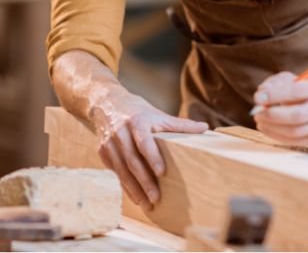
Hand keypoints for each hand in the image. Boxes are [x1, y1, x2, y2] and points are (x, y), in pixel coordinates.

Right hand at [89, 90, 207, 208]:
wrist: (106, 103)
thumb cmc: (137, 111)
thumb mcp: (157, 114)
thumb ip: (179, 124)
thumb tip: (205, 128)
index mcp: (136, 122)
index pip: (144, 142)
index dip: (152, 157)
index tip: (162, 172)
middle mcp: (120, 133)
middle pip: (132, 161)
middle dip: (144, 181)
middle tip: (156, 198)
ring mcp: (109, 144)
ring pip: (122, 170)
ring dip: (134, 189)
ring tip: (147, 204)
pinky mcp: (102, 152)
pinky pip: (115, 173)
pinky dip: (125, 186)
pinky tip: (135, 197)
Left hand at [252, 72, 307, 145]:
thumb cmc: (302, 88)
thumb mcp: (290, 79)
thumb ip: (274, 84)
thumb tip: (261, 96)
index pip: (298, 91)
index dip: (275, 95)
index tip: (258, 98)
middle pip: (298, 115)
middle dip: (272, 115)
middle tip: (257, 112)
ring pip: (295, 131)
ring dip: (272, 127)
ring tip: (260, 119)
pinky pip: (295, 141)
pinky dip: (276, 136)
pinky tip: (267, 127)